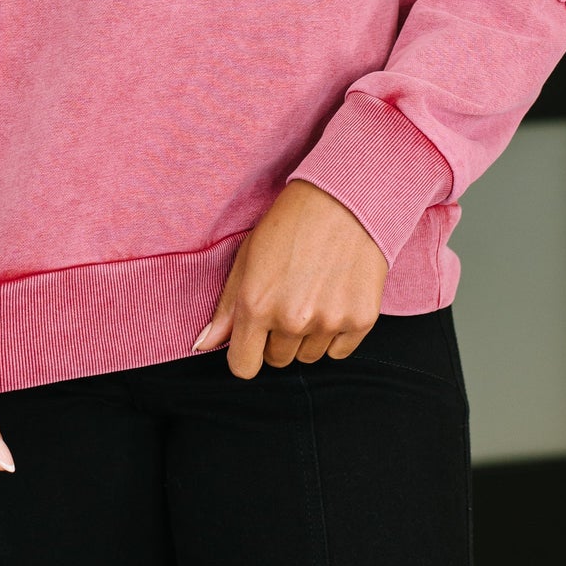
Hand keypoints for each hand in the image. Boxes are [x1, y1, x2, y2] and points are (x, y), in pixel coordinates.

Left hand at [192, 180, 389, 378]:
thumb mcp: (248, 256)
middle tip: (289, 297)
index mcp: (256, 304)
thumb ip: (226, 307)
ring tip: (313, 292)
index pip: (244, 367)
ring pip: (309, 356)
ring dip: (308, 335)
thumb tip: (204, 344)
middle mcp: (292, 319)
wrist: (345, 198)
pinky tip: (335, 297)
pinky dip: (336, 332)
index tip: (254, 337)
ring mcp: (329, 321)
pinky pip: (340, 351)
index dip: (247, 352)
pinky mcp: (361, 319)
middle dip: (278, 337)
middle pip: (277, 361)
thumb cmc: (291, 222)